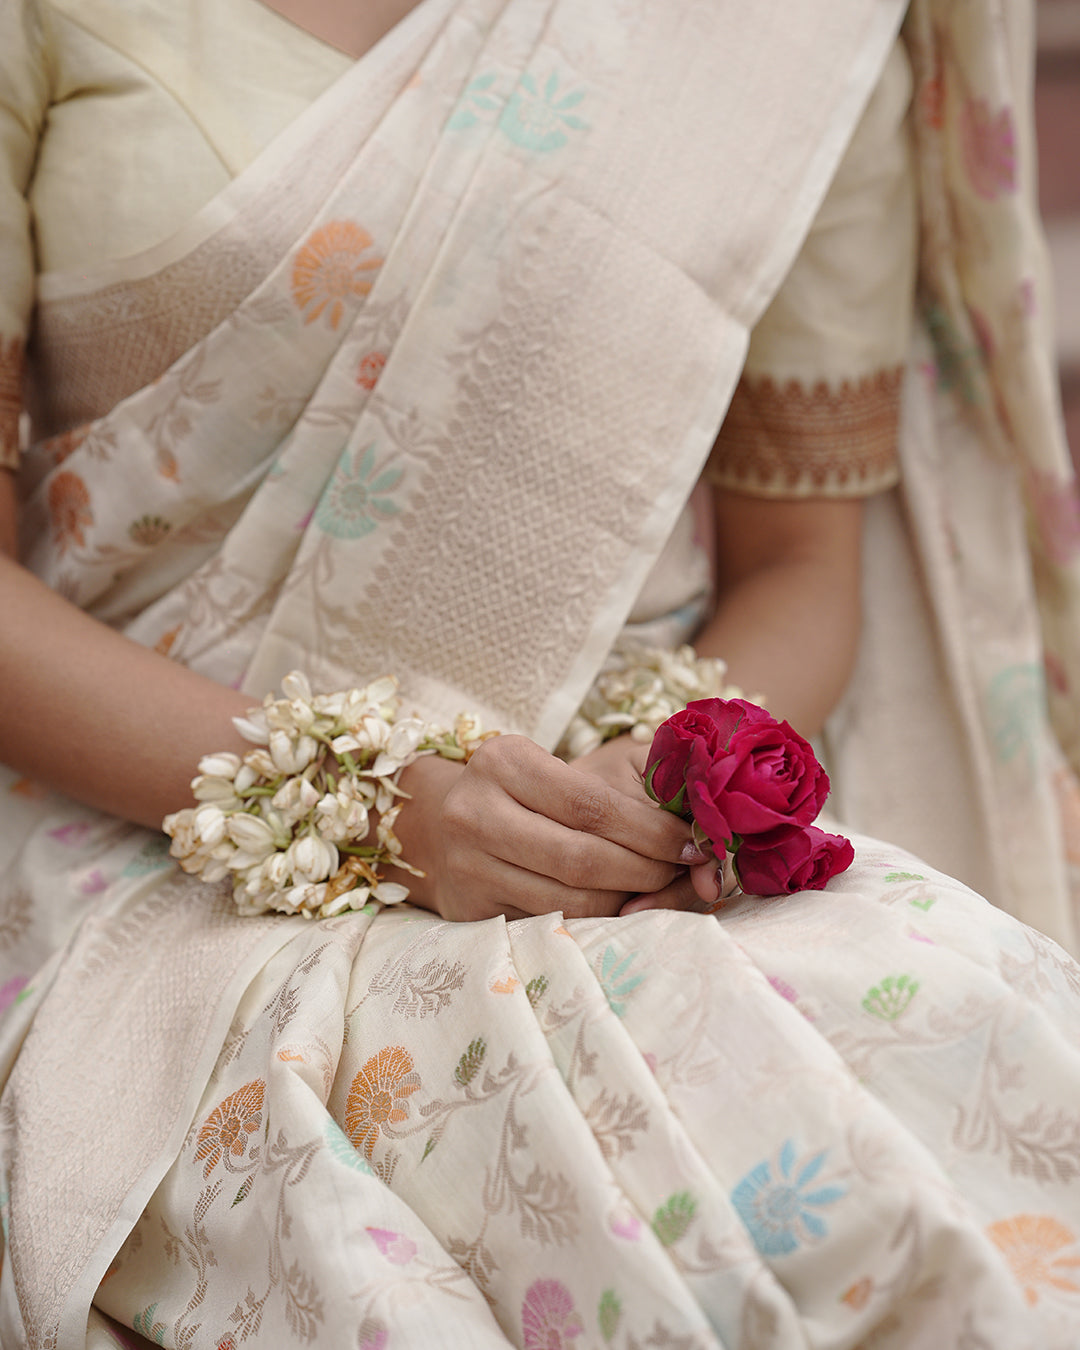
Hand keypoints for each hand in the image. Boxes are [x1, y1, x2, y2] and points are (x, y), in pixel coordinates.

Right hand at [394, 734, 701, 921]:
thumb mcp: (552, 768)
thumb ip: (615, 787)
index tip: (690, 842)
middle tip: (682, 870)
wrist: (438, 829)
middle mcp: (475, 812)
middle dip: (645, 869)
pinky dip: (594, 922)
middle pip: (581, 857)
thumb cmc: (519, 793)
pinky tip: (618, 908)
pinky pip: (549, 923)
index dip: (649, 830)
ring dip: (626, 901)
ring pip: (569, 899)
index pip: (590, 804)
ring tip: (656, 889)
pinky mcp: (470, 910)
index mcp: (502, 762)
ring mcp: (468, 865)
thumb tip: (692, 821)